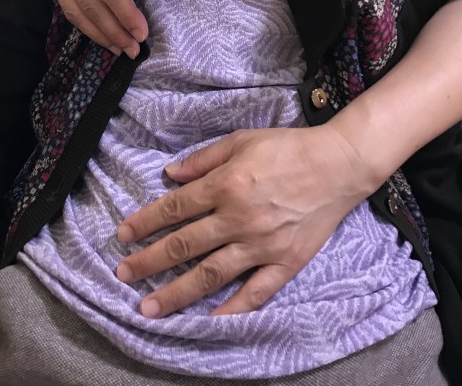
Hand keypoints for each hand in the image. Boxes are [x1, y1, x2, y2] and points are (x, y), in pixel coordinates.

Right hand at [37, 0, 161, 56]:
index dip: (126, 14)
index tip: (142, 32)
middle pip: (91, 6)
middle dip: (114, 31)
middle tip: (133, 49)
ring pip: (75, 11)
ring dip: (98, 33)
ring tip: (118, 48)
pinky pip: (65, 4)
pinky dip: (82, 22)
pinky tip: (98, 32)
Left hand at [116, 126, 376, 316]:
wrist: (338, 164)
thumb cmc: (287, 147)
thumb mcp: (241, 140)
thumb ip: (203, 159)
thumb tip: (169, 174)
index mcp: (227, 184)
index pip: (175, 208)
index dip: (145, 223)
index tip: (122, 236)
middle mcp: (239, 218)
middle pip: (185, 244)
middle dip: (149, 261)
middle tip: (123, 275)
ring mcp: (262, 244)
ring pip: (210, 274)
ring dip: (177, 293)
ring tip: (149, 308)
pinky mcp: (285, 262)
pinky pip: (255, 293)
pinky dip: (232, 309)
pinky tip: (208, 320)